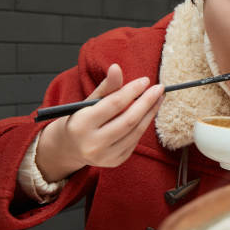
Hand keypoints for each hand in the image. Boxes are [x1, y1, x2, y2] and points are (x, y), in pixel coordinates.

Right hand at [36, 64, 164, 181]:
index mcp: (81, 124)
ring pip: (135, 132)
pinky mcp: (115, 161)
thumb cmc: (81, 119)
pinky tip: (148, 113)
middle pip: (128, 120)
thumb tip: (117, 67)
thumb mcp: (88, 101)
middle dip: (147, 102)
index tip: (145, 80)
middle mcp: (93, 143)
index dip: (132, 91)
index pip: (114, 104)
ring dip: (150, 113)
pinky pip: (135, 141)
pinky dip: (143, 125)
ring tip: (158, 99)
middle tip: (159, 88)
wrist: (70, 147)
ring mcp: (105, 155)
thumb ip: (105, 87)